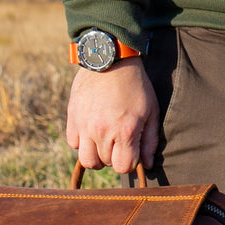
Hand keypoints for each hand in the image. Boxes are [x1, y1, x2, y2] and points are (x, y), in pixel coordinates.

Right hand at [66, 57, 159, 173]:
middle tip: (118, 140)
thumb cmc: (135, 85)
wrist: (110, 57)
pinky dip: (82, 142)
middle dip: (113, 156)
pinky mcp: (73, 116)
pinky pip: (73, 143)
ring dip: (96, 155)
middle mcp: (103, 131)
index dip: (128, 162)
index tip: (130, 150)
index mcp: (125, 131)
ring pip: (87, 160)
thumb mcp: (151, 111)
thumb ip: (149, 141)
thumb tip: (147, 165)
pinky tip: (90, 131)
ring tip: (102, 142)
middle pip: (106, 163)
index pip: (123, 167)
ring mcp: (85, 125)